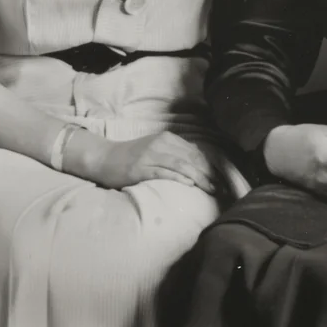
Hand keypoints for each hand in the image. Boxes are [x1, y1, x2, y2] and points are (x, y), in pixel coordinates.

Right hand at [69, 130, 219, 194]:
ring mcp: (149, 156)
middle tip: (221, 188)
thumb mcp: (156, 149)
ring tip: (211, 189)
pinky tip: (189, 184)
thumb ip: (175, 154)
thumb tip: (199, 166)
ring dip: (199, 178)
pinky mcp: (140, 168)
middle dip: (209, 174)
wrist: (104, 158)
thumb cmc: (132, 156)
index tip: (222, 180)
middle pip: (191, 159)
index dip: (210, 167)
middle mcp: (160, 144)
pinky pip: (163, 173)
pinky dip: (178, 178)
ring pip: (180, 165)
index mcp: (167, 138)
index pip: (195, 153)